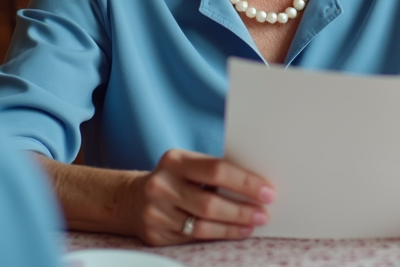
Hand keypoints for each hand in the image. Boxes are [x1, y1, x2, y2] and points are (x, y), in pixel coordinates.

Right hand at [132, 149, 274, 244]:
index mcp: (174, 160)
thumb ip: (214, 172)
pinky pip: (192, 238)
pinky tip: (233, 232)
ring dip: (232, 227)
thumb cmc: (175, 179)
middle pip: (210, 202)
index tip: (267, 191)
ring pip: (202, 225)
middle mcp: (161, 185)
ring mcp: (155, 212)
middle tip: (263, 214)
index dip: (245, 182)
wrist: (132, 199)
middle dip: (241, 210)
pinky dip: (217, 236)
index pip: (217, 170)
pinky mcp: (155, 234)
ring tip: (251, 225)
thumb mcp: (188, 166)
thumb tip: (257, 186)